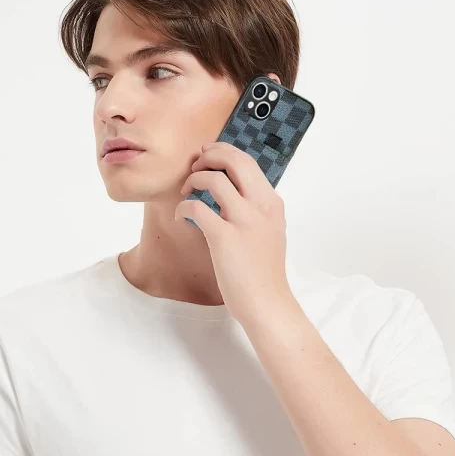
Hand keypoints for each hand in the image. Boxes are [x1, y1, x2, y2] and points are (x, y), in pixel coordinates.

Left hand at [175, 141, 294, 325]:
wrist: (267, 303)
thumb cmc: (263, 271)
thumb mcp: (270, 230)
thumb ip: (256, 208)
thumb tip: (234, 191)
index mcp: (272, 203)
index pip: (247, 161)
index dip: (223, 152)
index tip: (206, 156)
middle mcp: (261, 206)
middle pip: (234, 160)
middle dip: (209, 155)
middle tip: (194, 166)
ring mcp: (244, 221)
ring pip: (214, 178)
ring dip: (194, 179)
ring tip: (187, 191)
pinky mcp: (224, 238)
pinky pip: (197, 207)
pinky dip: (184, 207)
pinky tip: (182, 217)